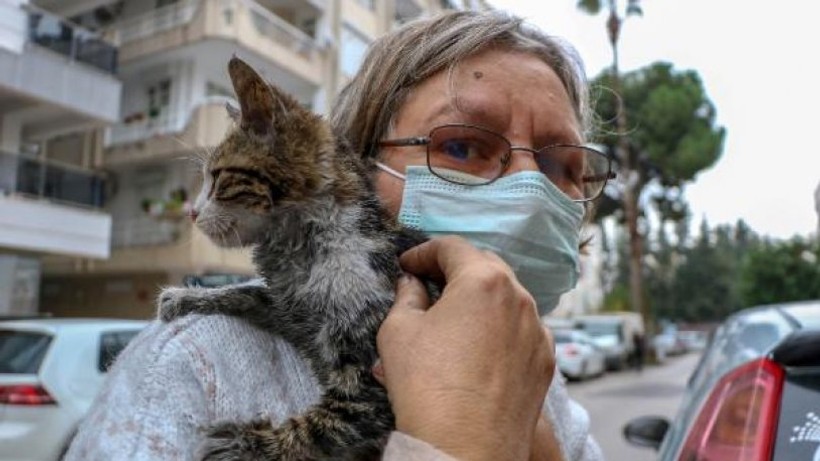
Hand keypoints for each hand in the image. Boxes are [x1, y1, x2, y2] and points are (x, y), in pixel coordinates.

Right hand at [376, 236, 554, 460]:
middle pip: (486, 267)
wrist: (465, 449)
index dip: (424, 252)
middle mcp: (520, 298)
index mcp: (484, 281)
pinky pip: (522, 331)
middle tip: (429, 283)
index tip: (407, 264)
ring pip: (509, 299)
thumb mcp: (399, 332)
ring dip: (481, 299)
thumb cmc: (428, 387)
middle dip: (456, 270)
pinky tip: (479, 347)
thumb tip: (412, 284)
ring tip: (454, 317)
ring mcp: (538, 331)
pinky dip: (500, 328)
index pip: (452, 247)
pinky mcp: (545, 362)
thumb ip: (406, 297)